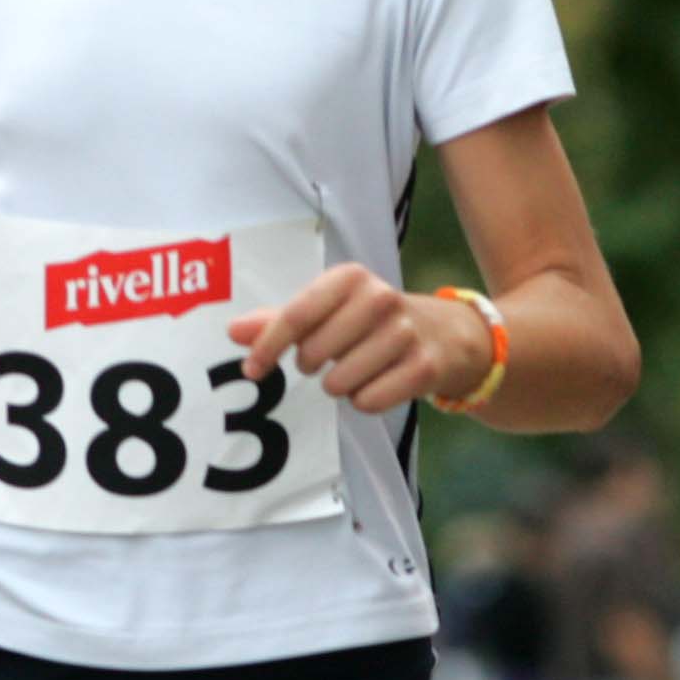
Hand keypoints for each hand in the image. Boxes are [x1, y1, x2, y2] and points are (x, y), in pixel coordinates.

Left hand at [228, 266, 474, 413]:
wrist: (446, 334)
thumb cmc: (372, 321)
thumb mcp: (329, 309)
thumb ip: (279, 320)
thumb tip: (232, 331)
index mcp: (350, 278)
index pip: (296, 315)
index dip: (268, 346)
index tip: (252, 369)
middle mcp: (380, 299)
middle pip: (314, 355)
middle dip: (311, 366)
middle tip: (330, 358)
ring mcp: (404, 333)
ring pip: (339, 383)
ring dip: (340, 385)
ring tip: (359, 368)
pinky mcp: (423, 367)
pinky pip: (367, 401)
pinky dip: (365, 400)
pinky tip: (380, 381)